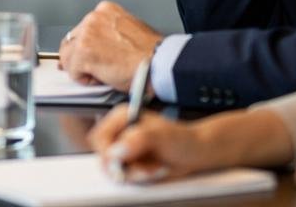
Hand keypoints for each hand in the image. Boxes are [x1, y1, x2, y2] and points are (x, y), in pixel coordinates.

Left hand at [59, 1, 162, 92]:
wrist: (160, 64)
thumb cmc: (152, 54)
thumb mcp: (130, 32)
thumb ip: (109, 35)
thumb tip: (97, 47)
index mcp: (106, 10)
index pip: (83, 29)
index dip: (89, 48)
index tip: (96, 57)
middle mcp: (94, 17)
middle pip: (72, 41)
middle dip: (82, 57)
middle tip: (100, 69)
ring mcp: (87, 33)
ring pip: (68, 56)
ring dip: (84, 69)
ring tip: (106, 74)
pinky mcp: (84, 52)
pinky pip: (73, 71)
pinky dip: (86, 80)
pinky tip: (105, 78)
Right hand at [91, 108, 215, 184]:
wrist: (196, 154)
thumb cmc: (181, 138)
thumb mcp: (159, 135)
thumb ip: (136, 140)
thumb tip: (116, 151)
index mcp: (122, 118)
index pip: (100, 136)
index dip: (107, 151)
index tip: (119, 161)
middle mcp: (121, 133)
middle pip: (104, 155)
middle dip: (124, 166)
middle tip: (143, 169)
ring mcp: (126, 151)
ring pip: (115, 169)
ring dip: (137, 173)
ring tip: (155, 167)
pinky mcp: (132, 165)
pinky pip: (127, 177)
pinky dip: (141, 178)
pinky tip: (155, 170)